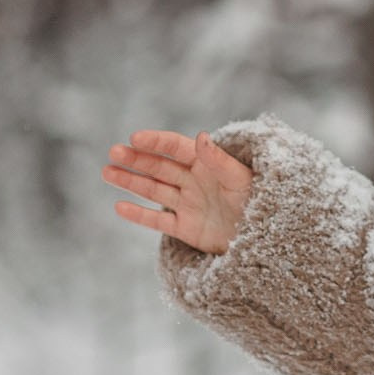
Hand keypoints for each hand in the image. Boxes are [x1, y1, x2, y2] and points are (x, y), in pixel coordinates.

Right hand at [103, 130, 254, 255]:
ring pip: (153, 190)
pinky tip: (120, 206)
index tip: (134, 137)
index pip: (176, 148)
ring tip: (107, 172)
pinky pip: (158, 221)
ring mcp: (188, 204)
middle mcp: (193, 182)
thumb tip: (200, 136)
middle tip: (113, 152)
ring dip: (130, 181)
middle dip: (136, 160)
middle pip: (159, 167)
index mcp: (207, 164)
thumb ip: (219, 160)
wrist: (266, 238)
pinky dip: (139, 215)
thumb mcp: (240, 179)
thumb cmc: (259, 202)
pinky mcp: (186, 228)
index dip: (156, 142)